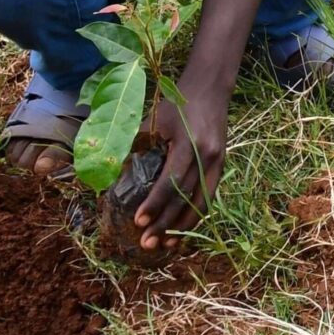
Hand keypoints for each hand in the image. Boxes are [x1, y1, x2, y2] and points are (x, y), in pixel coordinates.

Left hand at [131, 92, 227, 250]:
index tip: (138, 221)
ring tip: (166, 245)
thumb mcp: (152, 121)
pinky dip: (197, 215)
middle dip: (166, 224)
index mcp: (190, 145)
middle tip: (147, 243)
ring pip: (203, 202)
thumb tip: (111, 177)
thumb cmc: (177, 104)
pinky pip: (209, 196)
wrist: (211, 88)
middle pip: (187, 198)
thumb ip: (134, 147)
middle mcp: (208, 157)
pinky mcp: (222, 165)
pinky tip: (183, 229)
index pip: (171, 182)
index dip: (155, 204)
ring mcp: (219, 162)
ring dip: (184, 227)